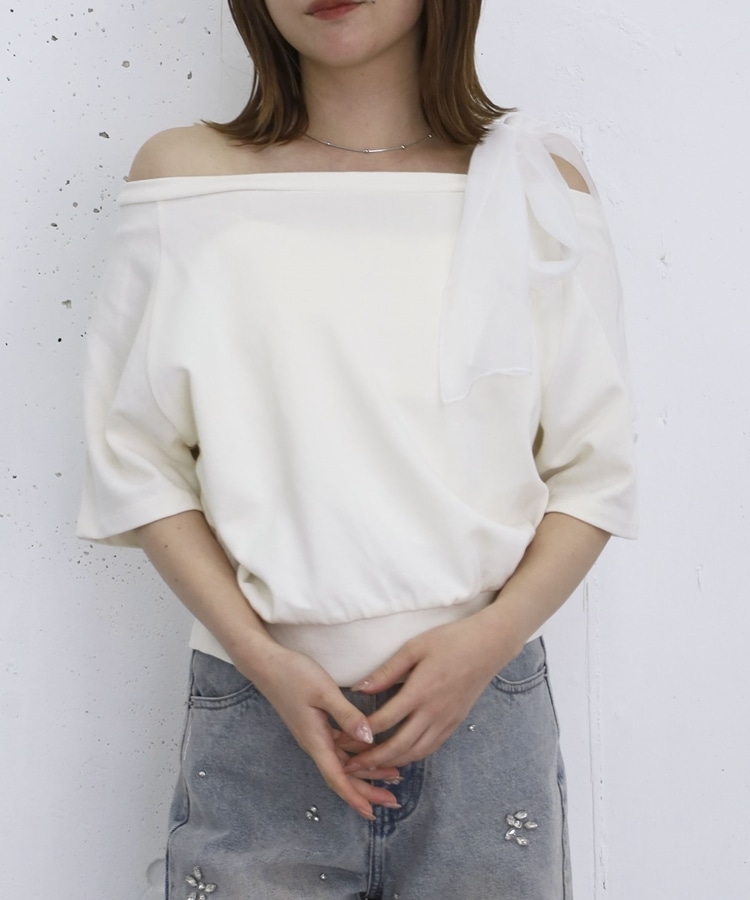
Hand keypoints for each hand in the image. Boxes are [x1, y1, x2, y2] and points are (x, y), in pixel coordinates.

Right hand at [236, 644, 400, 818]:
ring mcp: (315, 735)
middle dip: (366, 792)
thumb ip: (346, 715)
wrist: (267, 664)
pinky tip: (370, 752)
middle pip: (342, 776)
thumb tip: (369, 738)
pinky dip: (356, 755)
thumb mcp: (323, 691)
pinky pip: (339, 749)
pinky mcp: (315, 726)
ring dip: (365, 773)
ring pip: (343, 763)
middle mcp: (315, 743)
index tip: (372, 812)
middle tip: (393, 801)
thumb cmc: (293, 675)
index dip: (355, 797)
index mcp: (316, 740)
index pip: (337, 777)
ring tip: (391, 777)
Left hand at [343, 611, 522, 769]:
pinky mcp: (456, 723)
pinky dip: (412, 756)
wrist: (489, 646)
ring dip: (391, 763)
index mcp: (420, 691)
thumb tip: (359, 688)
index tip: (341, 739)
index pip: (385, 721)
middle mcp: (434, 712)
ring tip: (369, 767)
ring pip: (416, 752)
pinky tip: (399, 757)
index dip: (361, 733)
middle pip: (399, 746)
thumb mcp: (414, 647)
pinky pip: (431, 747)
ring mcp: (447, 720)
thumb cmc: (450, 640)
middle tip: (349, 767)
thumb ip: (387, 671)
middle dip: (372, 759)